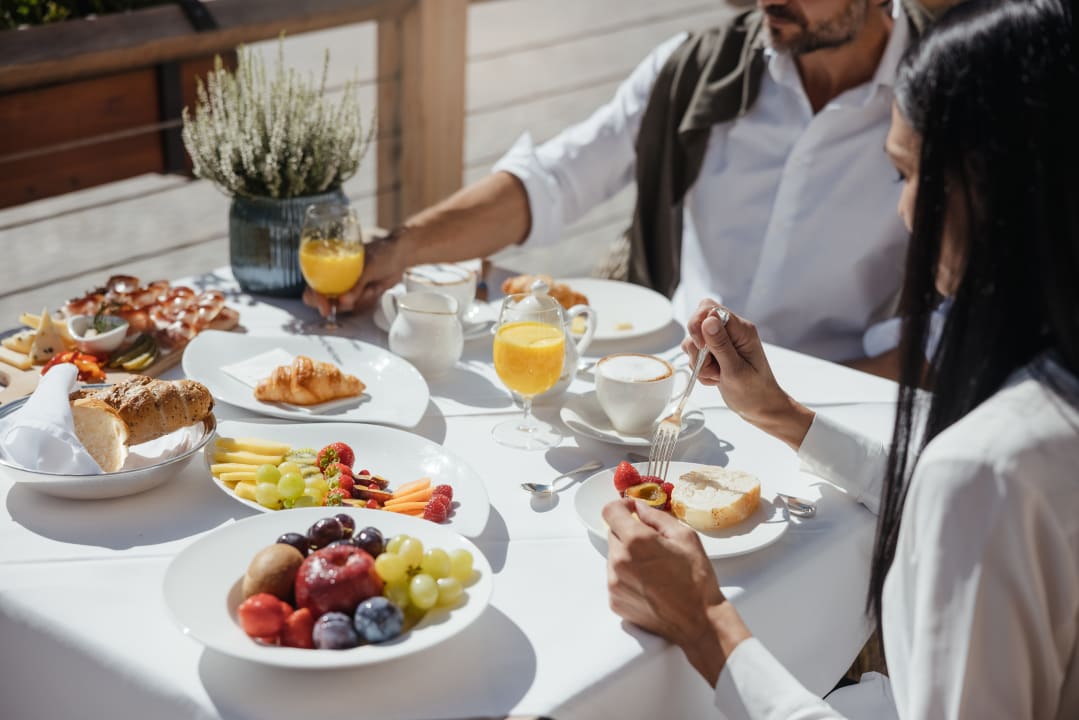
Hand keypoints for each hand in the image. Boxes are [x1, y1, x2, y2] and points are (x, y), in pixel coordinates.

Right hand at [303, 234, 404, 316]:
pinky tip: (375, 288)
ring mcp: (348, 289)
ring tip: (371, 287)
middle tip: (347, 303)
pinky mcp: (360, 296)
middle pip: (324, 302)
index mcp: (330, 267)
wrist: (400, 256)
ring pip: (344, 306)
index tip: (325, 306)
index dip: (315, 298)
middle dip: (335, 306)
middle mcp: (336, 280)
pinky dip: (367, 300)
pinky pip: (358, 307)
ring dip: (358, 300)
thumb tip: (344, 301)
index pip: (313, 286)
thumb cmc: (381, 253)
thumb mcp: (367, 267)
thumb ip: (356, 285)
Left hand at [604, 497, 747, 685]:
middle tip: (653, 545)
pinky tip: (649, 584)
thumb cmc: (696, 580)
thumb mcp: (685, 537)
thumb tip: (639, 508)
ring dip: (628, 556)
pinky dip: (627, 576)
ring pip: (613, 557)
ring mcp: (614, 583)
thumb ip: (657, 517)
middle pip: (613, 534)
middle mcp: (619, 561)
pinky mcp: (614, 600)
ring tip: (653, 569)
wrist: (698, 621)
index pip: (610, 512)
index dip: (621, 507)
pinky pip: (615, 578)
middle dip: (629, 534)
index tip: (632, 511)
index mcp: (636, 541)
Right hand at [681, 299, 812, 448]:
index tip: (702, 347)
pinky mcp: (716, 354)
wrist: (760, 408)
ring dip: (699, 361)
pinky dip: (700, 369)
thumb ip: (720, 344)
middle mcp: (732, 332)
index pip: (710, 309)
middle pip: (698, 322)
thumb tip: (707, 320)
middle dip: (697, 345)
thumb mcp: (735, 370)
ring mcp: (723, 343)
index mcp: (742, 330)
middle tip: (710, 363)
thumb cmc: (755, 392)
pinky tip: (715, 378)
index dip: (699, 325)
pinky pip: (696, 354)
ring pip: (694, 340)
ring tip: (717, 374)